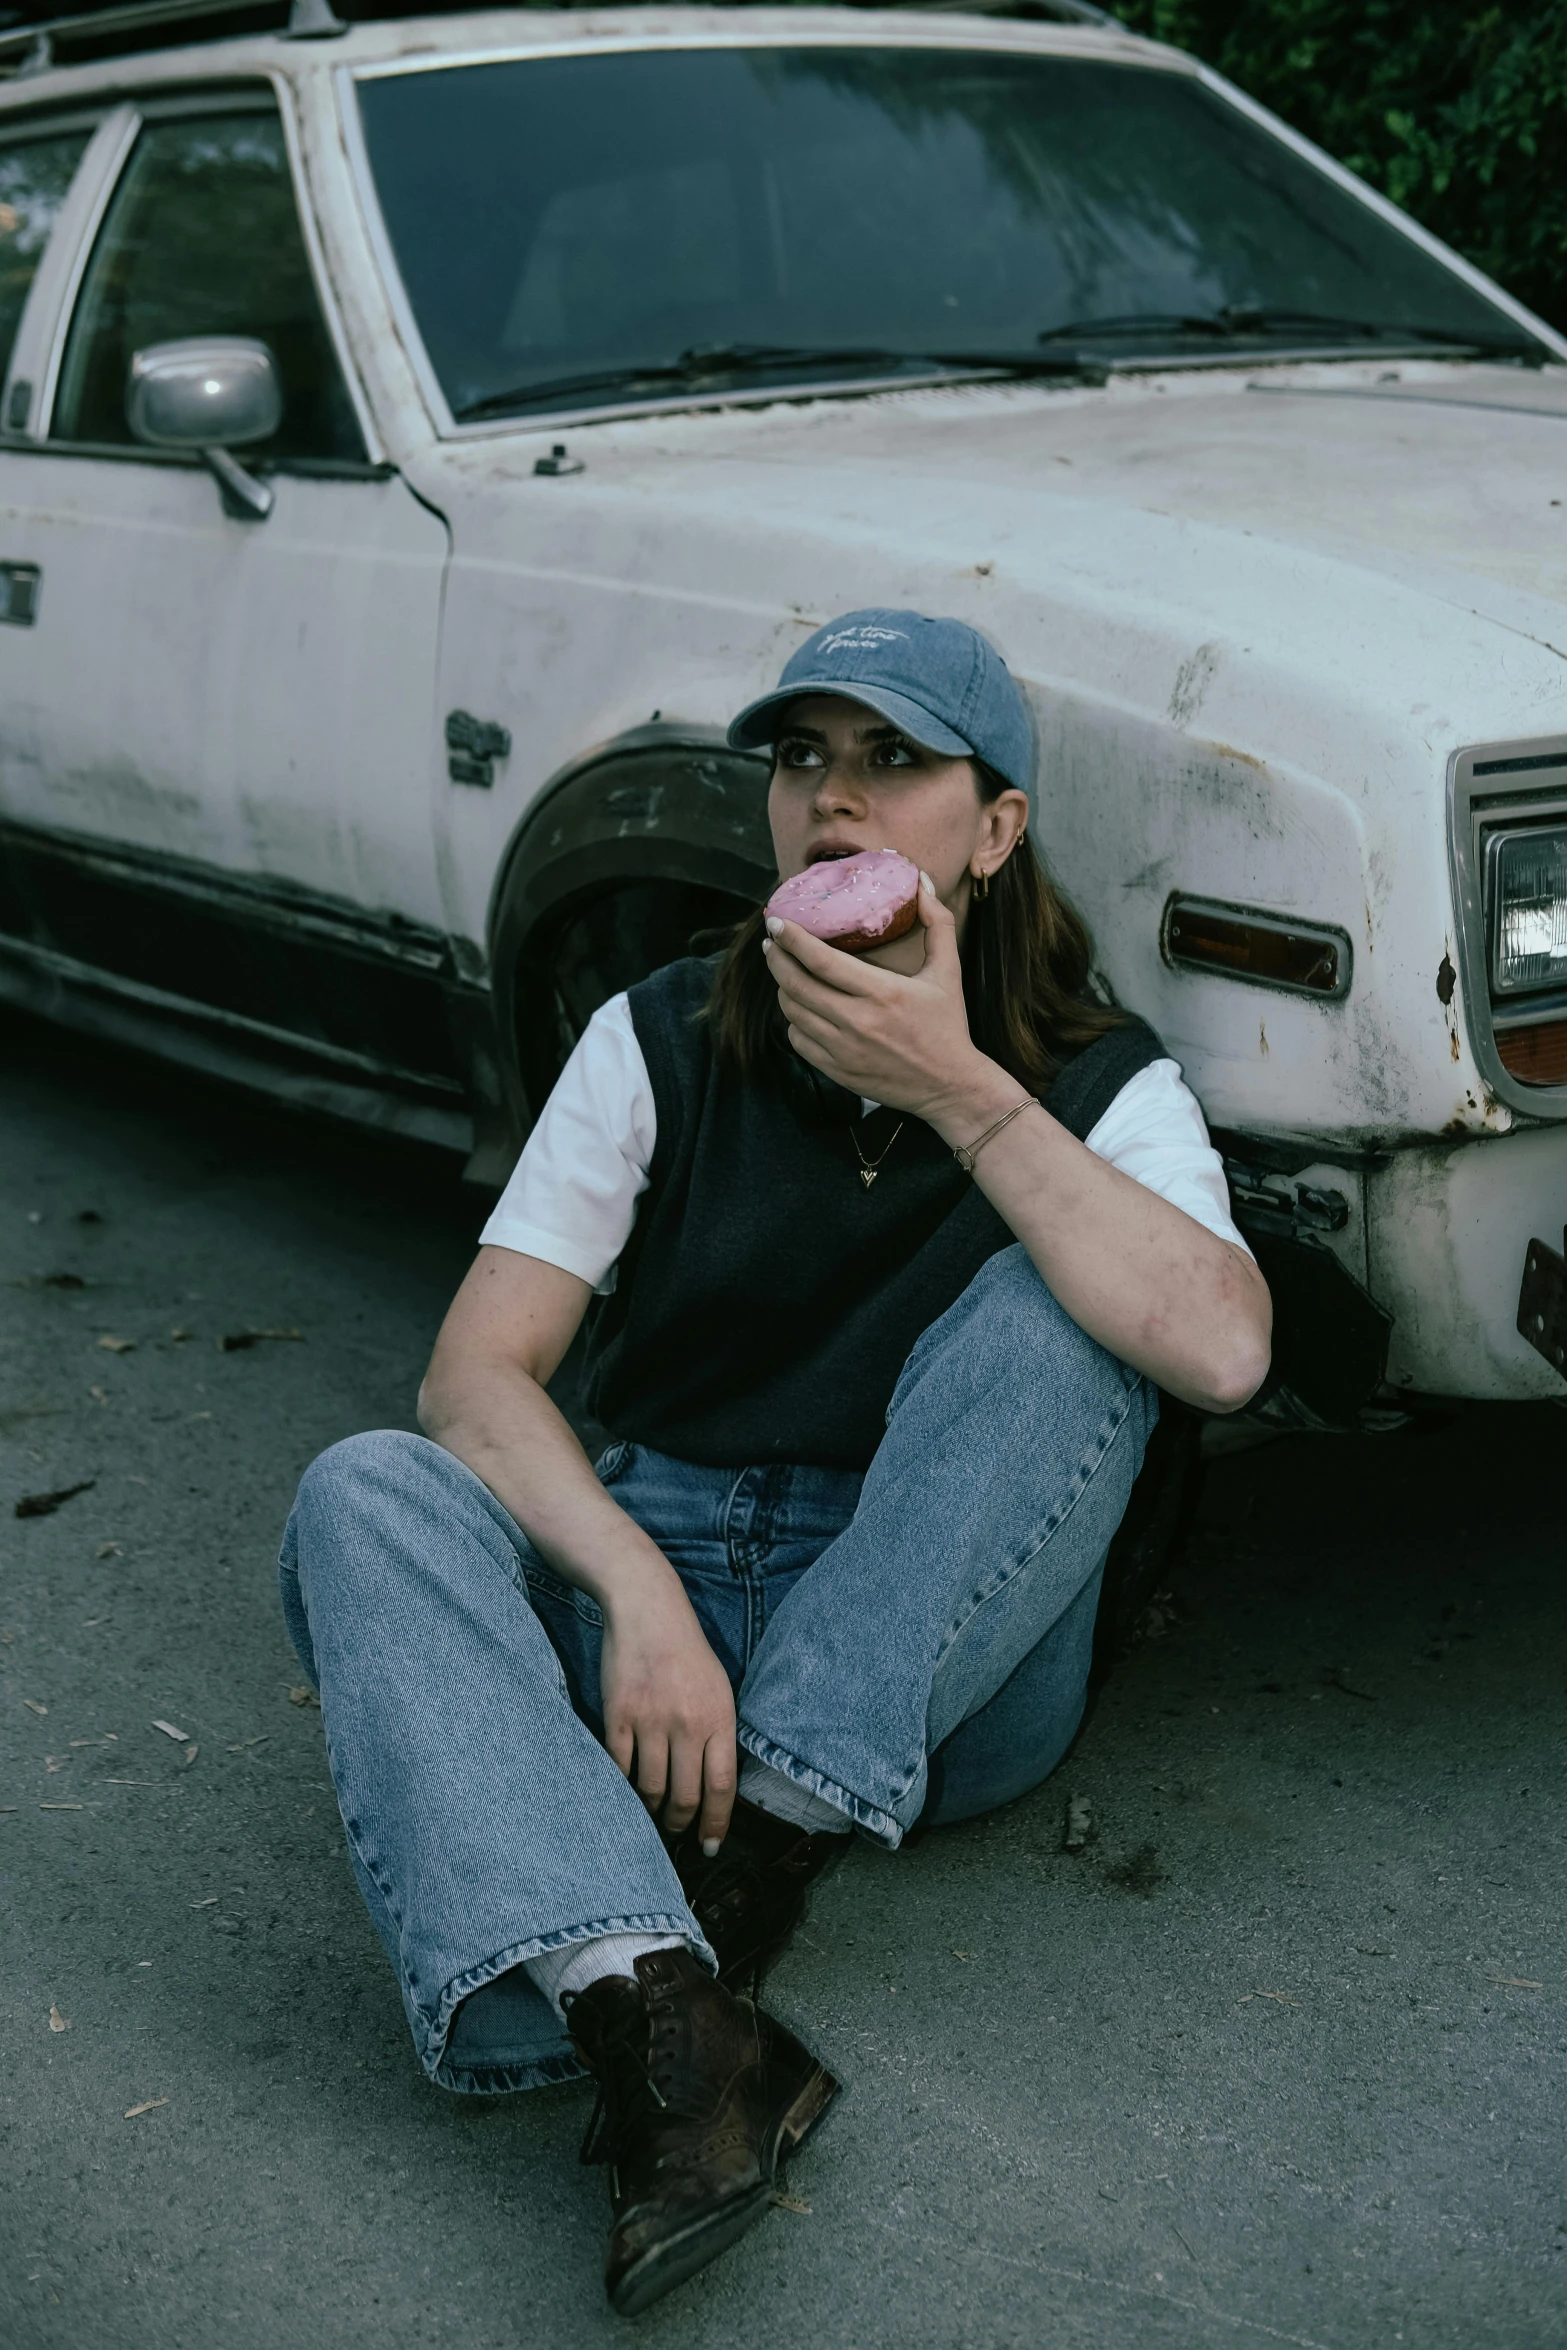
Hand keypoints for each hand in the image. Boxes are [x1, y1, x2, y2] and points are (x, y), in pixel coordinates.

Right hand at [599, 1575, 737, 1849]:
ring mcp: (650, 1721)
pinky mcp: (618, 1716)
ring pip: (651, 1789)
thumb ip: (719, 1734)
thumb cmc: (687, 1652)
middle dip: (681, 1824)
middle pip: (685, 1796)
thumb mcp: (719, 1689)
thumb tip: (716, 1787)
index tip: (709, 1845)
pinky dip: (623, 1787)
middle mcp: (687, 1723)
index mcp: (719, 1718)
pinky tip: (625, 1793)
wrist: (647, 1610)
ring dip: (652, 1811)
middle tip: (676, 1832)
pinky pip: (619, 1768)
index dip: (716, 1823)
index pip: (722, 1786)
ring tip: (652, 1814)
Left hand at [763, 872, 996, 1126]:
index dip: (791, 938)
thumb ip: (938, 923)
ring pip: (793, 1012)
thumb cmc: (948, 1026)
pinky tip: (802, 1008)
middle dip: (776, 958)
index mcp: (882, 992)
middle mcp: (857, 1022)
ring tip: (786, 972)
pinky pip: (799, 1040)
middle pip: (796, 985)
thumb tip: (921, 883)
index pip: (821, 960)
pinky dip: (794, 1021)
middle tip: (771, 942)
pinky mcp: (838, 1071)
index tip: (776, 921)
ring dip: (784, 988)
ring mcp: (843, 1050)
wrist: (950, 1086)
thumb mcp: (949, 971)